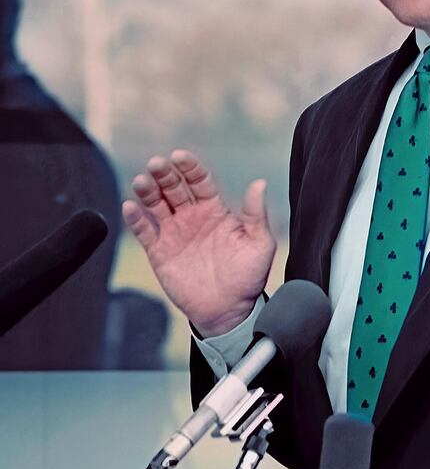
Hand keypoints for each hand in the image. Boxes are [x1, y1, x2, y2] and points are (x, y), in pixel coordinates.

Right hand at [122, 150, 276, 335]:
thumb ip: (256, 214)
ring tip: (142, 182)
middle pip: (174, 188)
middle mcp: (191, 217)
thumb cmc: (247, 277)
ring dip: (147, 191)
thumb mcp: (259, 244)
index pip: (199, 181)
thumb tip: (259, 183)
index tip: (180, 157)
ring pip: (156, 204)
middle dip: (165, 174)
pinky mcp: (159, 252)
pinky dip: (135, 219)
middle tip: (157, 164)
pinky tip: (130, 207)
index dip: (190, 168)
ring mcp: (174, 233)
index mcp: (214, 210)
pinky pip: (144, 232)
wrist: (229, 311)